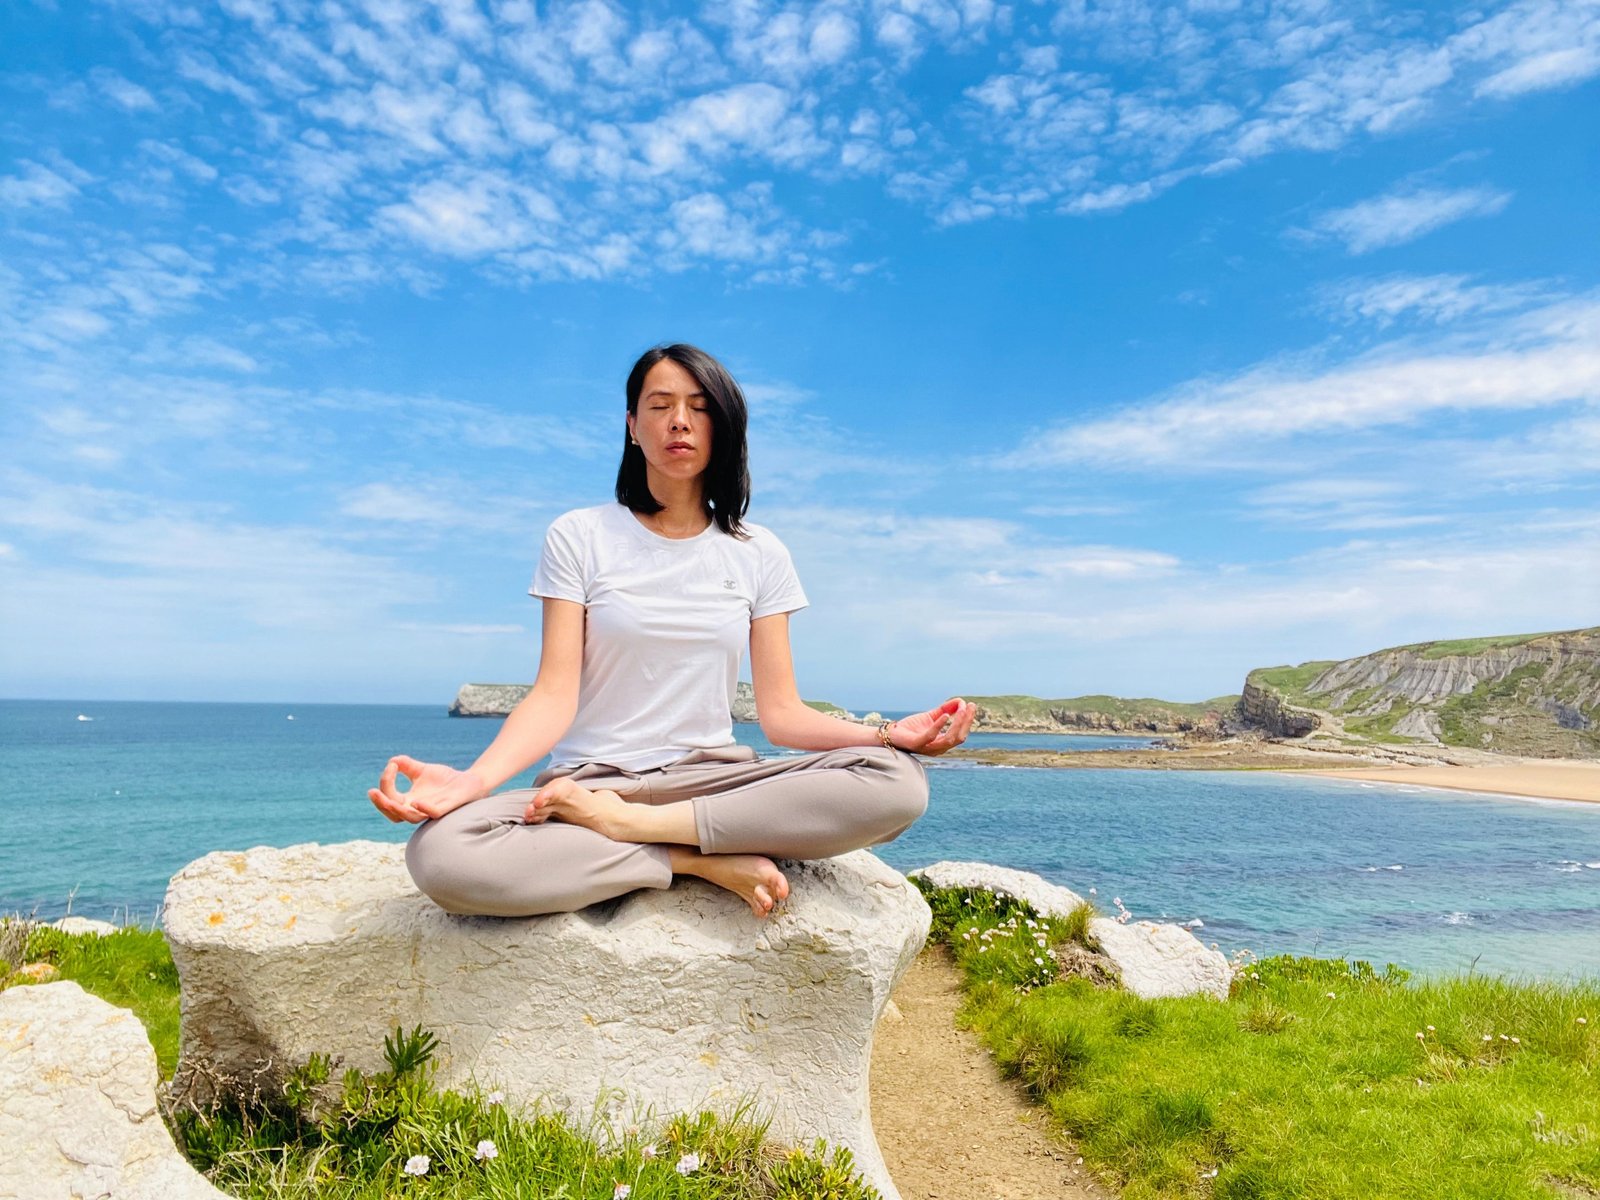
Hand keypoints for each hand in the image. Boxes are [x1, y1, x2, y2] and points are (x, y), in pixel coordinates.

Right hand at [368, 755, 487, 823]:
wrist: (470, 781)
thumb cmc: (445, 780)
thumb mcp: (422, 770)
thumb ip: (407, 765)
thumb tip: (392, 760)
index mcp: (410, 802)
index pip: (390, 800)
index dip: (385, 785)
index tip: (390, 766)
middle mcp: (418, 809)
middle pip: (394, 815)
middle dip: (381, 804)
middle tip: (374, 793)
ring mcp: (431, 810)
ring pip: (411, 818)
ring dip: (398, 810)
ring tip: (389, 800)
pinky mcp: (447, 808)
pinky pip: (434, 813)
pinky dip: (424, 809)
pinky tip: (416, 801)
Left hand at [887, 698, 975, 756]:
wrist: (892, 734)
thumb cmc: (912, 728)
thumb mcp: (931, 717)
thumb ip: (945, 710)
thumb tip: (960, 701)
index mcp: (943, 743)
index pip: (961, 734)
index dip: (967, 720)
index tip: (971, 705)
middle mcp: (938, 748)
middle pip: (959, 737)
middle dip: (966, 721)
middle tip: (970, 706)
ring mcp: (928, 748)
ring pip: (949, 739)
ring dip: (957, 723)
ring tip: (961, 709)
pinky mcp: (917, 744)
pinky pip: (931, 736)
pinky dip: (939, 726)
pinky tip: (945, 715)